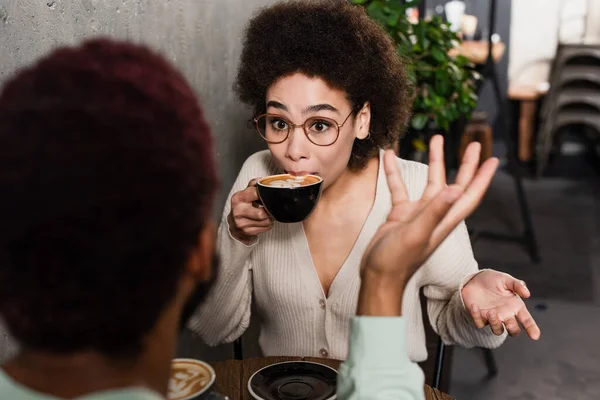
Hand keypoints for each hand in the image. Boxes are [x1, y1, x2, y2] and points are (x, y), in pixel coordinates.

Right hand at [228, 178, 272, 241]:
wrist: (233, 223)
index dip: (266, 194)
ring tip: (267, 214)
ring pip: (267, 221)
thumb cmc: (243, 205)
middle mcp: (238, 211)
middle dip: (270, 210)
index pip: (257, 193)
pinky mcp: (247, 232)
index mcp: (238, 198)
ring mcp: (242, 223)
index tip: (269, 195)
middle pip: (262, 213)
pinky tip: (263, 222)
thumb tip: (264, 179)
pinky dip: (268, 225)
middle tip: (270, 208)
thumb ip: (254, 184)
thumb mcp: (246, 192)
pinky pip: (266, 228)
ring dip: (271, 218)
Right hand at [358, 136, 498, 314]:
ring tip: (437, 140)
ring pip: (430, 182)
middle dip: (465, 164)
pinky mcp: (402, 215)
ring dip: (434, 162)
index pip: (469, 195)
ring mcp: (419, 214)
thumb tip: (454, 189)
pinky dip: (396, 173)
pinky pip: (400, 189)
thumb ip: (434, 213)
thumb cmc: (398, 261)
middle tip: (472, 143)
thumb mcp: (417, 235)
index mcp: (445, 220)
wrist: (379, 276)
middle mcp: (436, 215)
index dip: (482, 178)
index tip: (493, 160)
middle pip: (456, 184)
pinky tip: (389, 157)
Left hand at [463, 270, 540, 339]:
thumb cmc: (493, 280)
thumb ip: (517, 285)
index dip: (531, 328)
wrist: (474, 279)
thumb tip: (527, 294)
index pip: (526, 320)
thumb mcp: (505, 279)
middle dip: (513, 329)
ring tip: (491, 312)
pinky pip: (479, 323)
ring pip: (497, 330)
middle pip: (513, 330)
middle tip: (510, 325)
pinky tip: (475, 305)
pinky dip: (476, 316)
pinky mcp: (480, 317)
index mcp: (515, 306)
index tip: (535, 336)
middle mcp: (506, 315)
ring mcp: (493, 318)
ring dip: (495, 323)